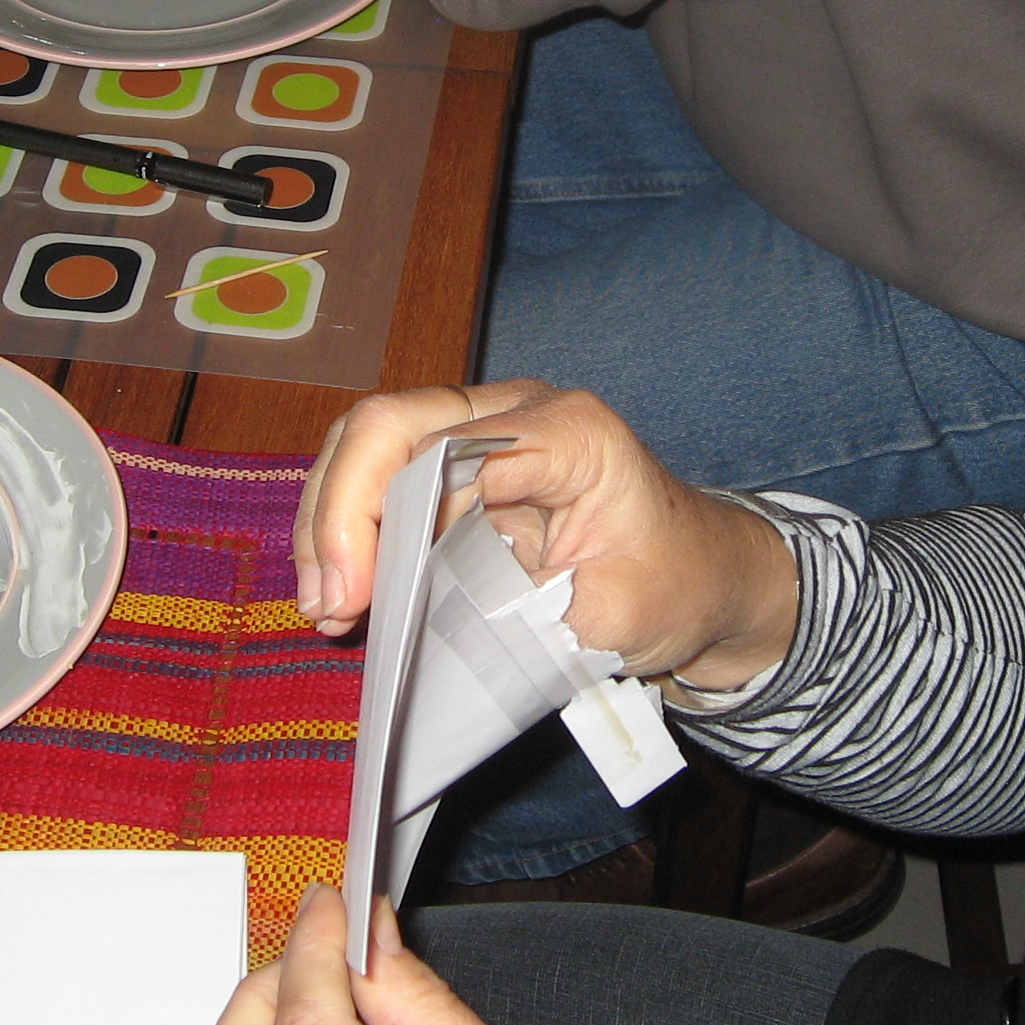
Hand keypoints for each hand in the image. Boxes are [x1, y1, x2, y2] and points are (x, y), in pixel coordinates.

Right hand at [293, 381, 800, 690]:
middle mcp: (517, 408)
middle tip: (330, 606)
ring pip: (369, 442)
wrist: (699, 576)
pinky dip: (347, 528)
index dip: (388, 519)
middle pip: (388, 425)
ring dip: (332, 523)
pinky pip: (379, 470)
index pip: (445, 449)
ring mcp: (481, 423)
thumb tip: (425, 595)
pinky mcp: (457, 456)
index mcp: (570, 433)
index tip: (365, 600)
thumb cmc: (672, 589)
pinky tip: (341, 591)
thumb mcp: (614, 617)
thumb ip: (526, 602)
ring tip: (325, 606)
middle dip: (340, 516)